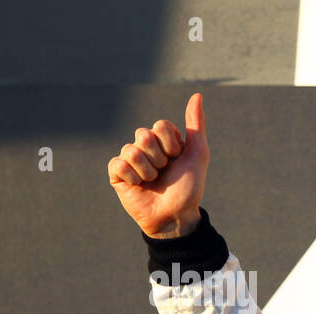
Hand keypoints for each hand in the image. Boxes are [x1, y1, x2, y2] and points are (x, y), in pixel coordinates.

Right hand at [107, 92, 209, 238]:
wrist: (176, 216)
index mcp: (163, 140)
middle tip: (165, 172)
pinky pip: (118, 164)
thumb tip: (198, 95)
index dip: (172, 145)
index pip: (161, 126)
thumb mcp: (198, 154)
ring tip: (153, 181)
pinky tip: (139, 186)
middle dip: (159, 158)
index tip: (178, 159)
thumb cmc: (189, 187)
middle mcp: (145, 147)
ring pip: (131, 150)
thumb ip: (196, 125)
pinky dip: (132, 177)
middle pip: (144, 135)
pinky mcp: (117, 174)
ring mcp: (130, 159)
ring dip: (148, 170)